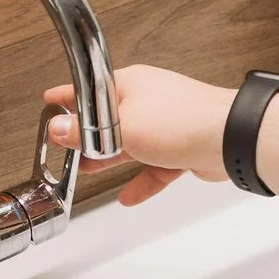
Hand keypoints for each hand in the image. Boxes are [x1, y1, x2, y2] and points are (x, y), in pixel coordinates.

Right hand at [43, 64, 237, 206]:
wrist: (228, 139)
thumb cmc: (182, 120)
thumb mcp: (122, 127)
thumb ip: (87, 132)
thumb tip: (60, 129)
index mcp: (131, 84)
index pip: (90, 88)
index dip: (68, 97)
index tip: (51, 101)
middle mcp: (149, 100)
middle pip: (110, 119)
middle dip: (87, 136)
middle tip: (67, 146)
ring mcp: (167, 124)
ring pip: (132, 143)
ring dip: (111, 159)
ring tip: (88, 170)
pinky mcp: (182, 146)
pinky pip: (155, 165)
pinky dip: (141, 180)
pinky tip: (129, 195)